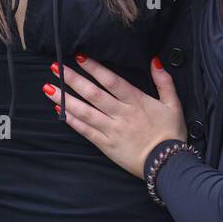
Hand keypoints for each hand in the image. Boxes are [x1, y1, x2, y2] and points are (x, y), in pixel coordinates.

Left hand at [45, 55, 186, 177]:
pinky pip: (86, 131)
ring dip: (65, 99)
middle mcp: (121, 114)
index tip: (79, 57)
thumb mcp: (173, 104)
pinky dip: (72, 121)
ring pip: (85, 112)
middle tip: (55, 68)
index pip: (112, 81)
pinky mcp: (106, 145)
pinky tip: (59, 111)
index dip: (95, 69)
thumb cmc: (171, 133)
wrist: (168, 165)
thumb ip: (164, 82)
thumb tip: (155, 61)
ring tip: (49, 88)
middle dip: (73, 80)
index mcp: (137, 102)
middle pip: (93, 94)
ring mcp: (112, 130)